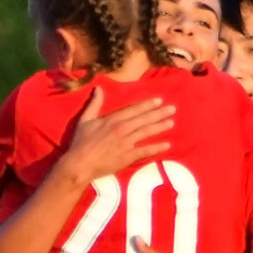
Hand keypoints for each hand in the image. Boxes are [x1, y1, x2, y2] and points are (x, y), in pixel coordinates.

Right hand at [60, 88, 175, 184]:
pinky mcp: (127, 157)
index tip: (159, 101)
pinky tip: (167, 145)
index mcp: (112, 120)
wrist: (79, 164)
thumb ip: (94, 104)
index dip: (147, 105)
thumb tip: (98, 88)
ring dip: (160, 127)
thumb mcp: (85, 120)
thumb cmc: (80, 142)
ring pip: (146, 133)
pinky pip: (144, 151)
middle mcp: (122, 129)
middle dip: (159, 114)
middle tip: (173, 109)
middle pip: (143, 120)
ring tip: (172, 122)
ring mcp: (126, 143)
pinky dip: (156, 148)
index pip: (133, 110)